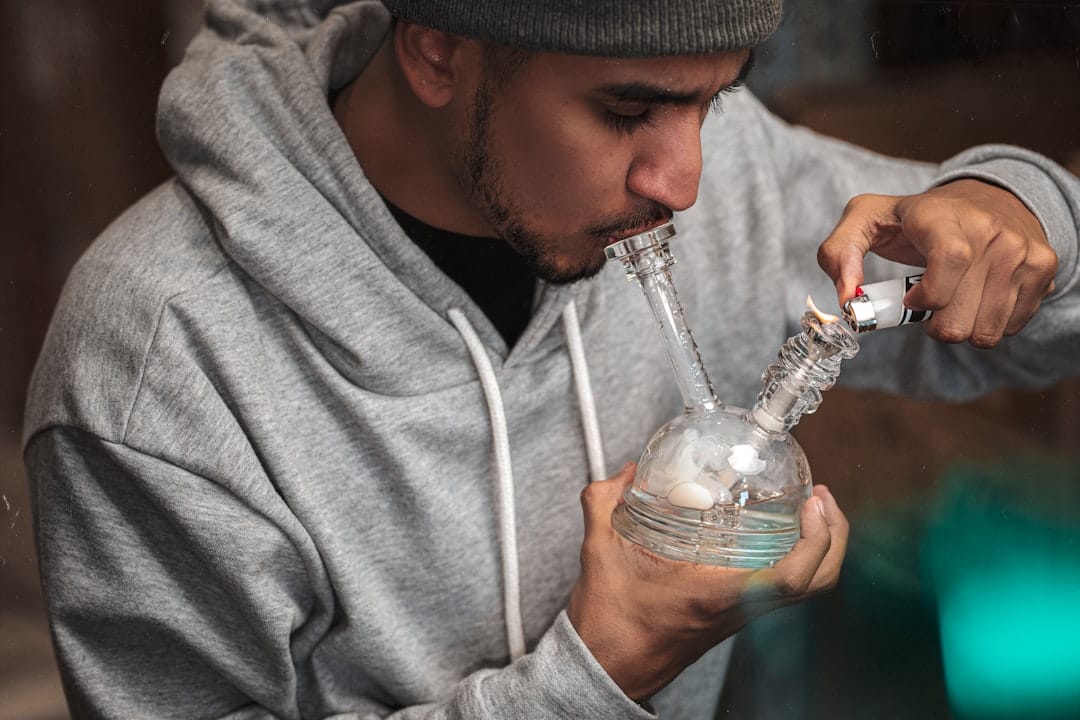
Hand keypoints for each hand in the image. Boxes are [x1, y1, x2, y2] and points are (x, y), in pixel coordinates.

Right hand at [566, 463, 847, 701]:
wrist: (609, 666)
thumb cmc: (610, 623)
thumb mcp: (599, 552)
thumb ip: (603, 502)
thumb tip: (625, 470)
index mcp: (716, 596)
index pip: (790, 579)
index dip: (815, 540)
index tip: (813, 504)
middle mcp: (738, 609)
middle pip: (818, 584)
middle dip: (834, 537)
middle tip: (822, 497)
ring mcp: (741, 615)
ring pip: (807, 589)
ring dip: (820, 548)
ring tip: (810, 509)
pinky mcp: (736, 615)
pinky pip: (785, 589)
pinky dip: (797, 558)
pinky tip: (775, 533)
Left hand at [817, 179, 1057, 346]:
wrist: (986, 198)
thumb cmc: (914, 218)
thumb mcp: (865, 220)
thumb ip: (839, 253)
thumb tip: (846, 300)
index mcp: (944, 215)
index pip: (951, 260)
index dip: (928, 296)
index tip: (911, 300)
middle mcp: (991, 229)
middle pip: (959, 317)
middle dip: (933, 324)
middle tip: (927, 303)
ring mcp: (1022, 250)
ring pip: (985, 331)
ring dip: (959, 327)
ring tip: (952, 300)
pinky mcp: (1043, 268)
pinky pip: (1008, 329)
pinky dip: (986, 324)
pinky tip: (977, 297)